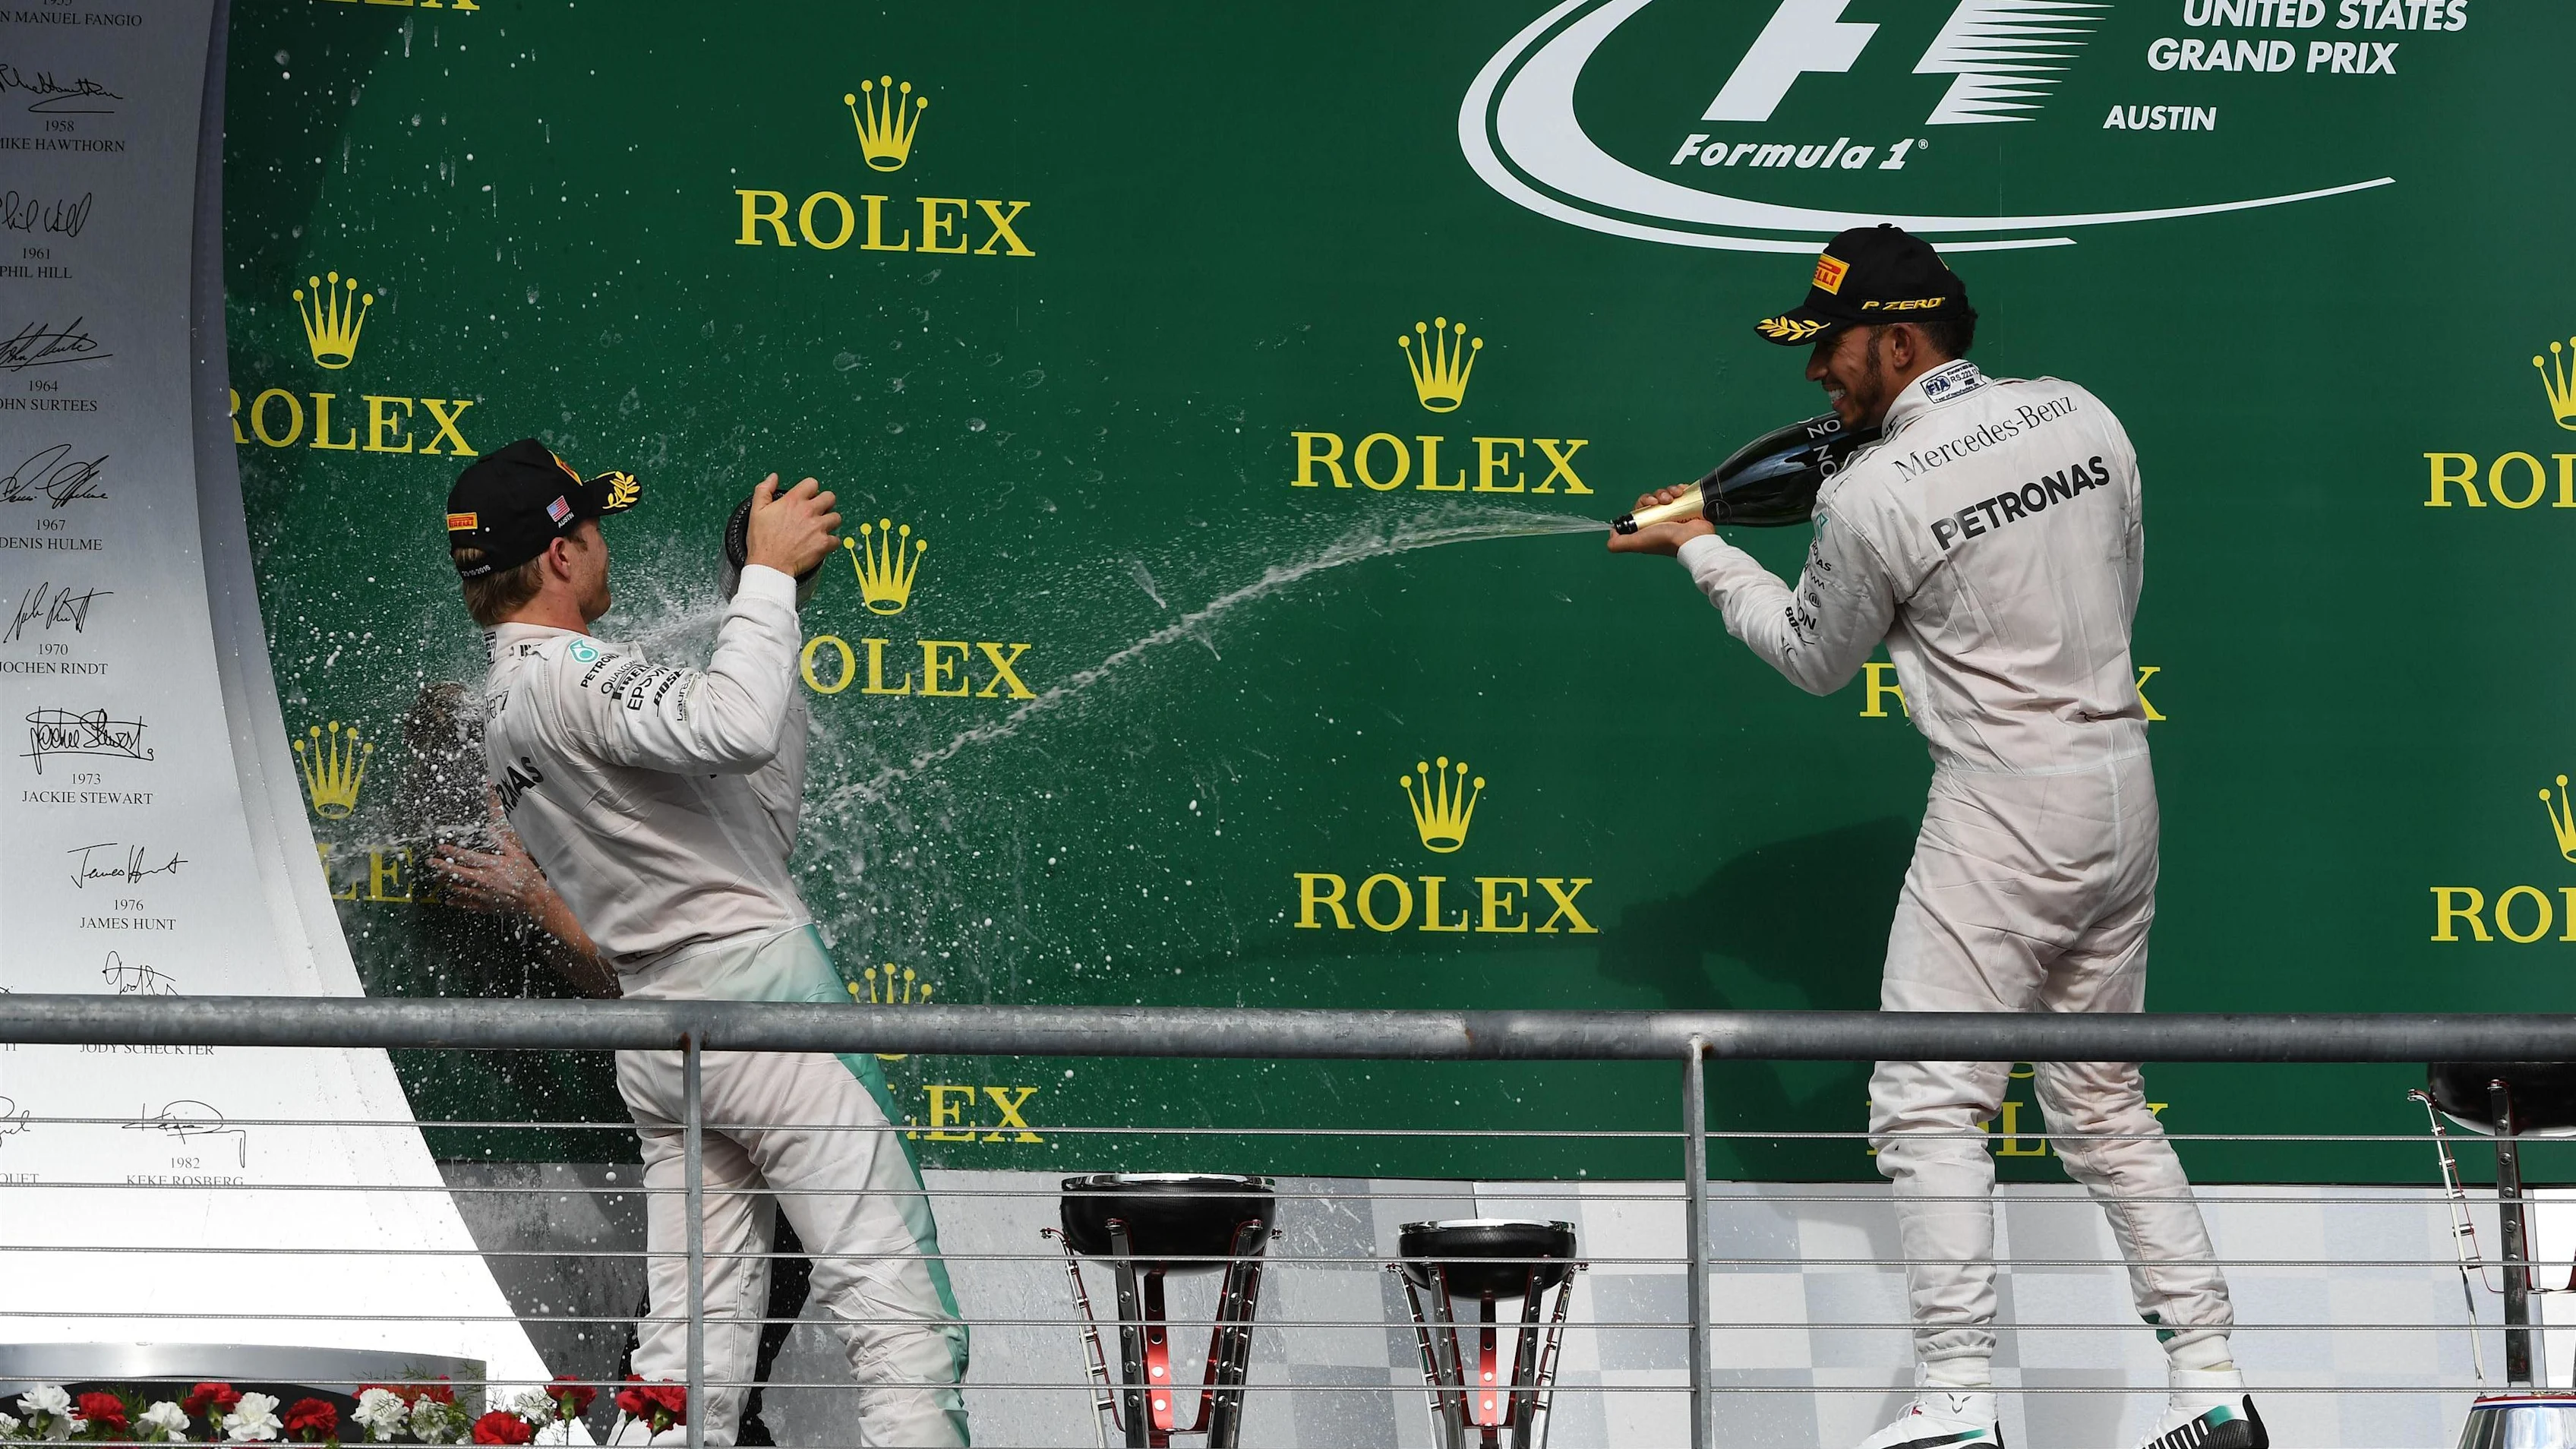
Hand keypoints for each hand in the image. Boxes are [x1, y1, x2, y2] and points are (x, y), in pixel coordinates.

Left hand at [430, 795, 551, 918]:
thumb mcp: (517, 855)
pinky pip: (465, 904)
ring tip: (437, 878)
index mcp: (490, 865)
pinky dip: (455, 902)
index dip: (450, 851)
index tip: (441, 848)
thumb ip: (501, 842)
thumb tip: (490, 830)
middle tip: (431, 863)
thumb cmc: (528, 878)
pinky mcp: (484, 905)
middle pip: (455, 872)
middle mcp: (483, 880)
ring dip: (445, 882)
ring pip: (457, 888)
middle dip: (441, 867)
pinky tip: (449, 900)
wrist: (534, 901)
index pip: (465, 856)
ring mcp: (482, 894)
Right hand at [743, 473, 841, 577]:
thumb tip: (773, 477)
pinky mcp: (824, 543)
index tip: (808, 497)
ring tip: (820, 529)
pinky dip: (831, 543)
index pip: (812, 483)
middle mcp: (808, 511)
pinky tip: (821, 544)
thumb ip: (764, 490)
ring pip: (836, 518)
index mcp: (793, 501)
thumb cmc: (762, 541)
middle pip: (830, 497)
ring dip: (830, 522)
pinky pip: (837, 540)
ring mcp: (818, 527)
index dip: (811, 490)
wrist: (770, 566)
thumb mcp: (756, 510)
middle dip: (825, 503)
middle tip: (819, 512)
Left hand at [1605, 485, 1715, 556]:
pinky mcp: (1687, 507)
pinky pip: (1681, 492)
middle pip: (1654, 498)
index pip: (1642, 506)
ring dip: (1669, 491)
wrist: (1693, 539)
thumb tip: (1611, 535)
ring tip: (1675, 497)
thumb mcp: (1637, 543)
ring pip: (1667, 494)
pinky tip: (1682, 493)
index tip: (1650, 502)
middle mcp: (1661, 519)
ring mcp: (1675, 513)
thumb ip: (1619, 543)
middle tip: (1664, 500)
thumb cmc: (1666, 540)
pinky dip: (1680, 489)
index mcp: (1649, 526)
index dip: (1644, 501)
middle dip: (1658, 495)